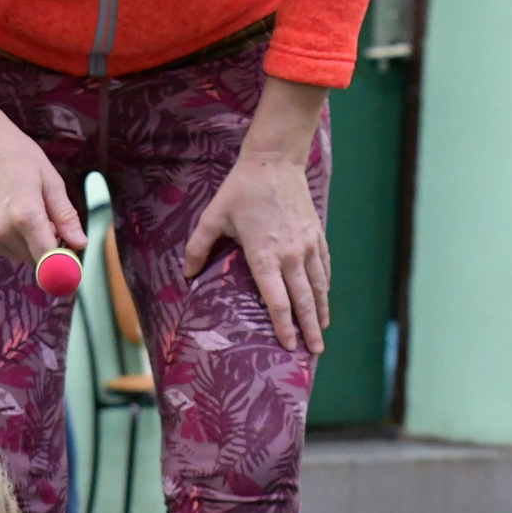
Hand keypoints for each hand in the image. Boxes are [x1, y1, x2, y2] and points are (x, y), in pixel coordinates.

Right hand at [0, 102, 84, 266]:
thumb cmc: (18, 156)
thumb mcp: (50, 180)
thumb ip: (65, 215)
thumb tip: (80, 244)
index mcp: (25, 215)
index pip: (48, 260)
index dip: (64, 265)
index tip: (72, 263)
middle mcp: (2, 230)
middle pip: (36, 260)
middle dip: (50, 250)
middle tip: (52, 223)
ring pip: (22, 257)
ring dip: (32, 245)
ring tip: (29, 214)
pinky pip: (6, 251)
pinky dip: (16, 241)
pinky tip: (11, 217)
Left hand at [180, 77, 331, 352]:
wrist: (275, 161)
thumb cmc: (241, 190)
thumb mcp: (212, 217)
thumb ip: (197, 248)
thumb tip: (186, 277)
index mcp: (263, 256)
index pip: (276, 300)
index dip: (283, 326)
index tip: (287, 346)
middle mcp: (289, 255)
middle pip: (302, 301)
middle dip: (308, 329)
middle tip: (314, 352)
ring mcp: (306, 244)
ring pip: (317, 286)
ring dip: (320, 311)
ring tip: (322, 332)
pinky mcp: (315, 234)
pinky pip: (323, 267)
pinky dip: (324, 286)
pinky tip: (324, 299)